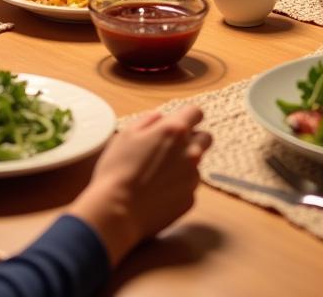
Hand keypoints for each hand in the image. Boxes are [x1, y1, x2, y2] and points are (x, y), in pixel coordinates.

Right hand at [68, 106, 210, 266]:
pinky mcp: (190, 200)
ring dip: (184, 164)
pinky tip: (158, 191)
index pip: (196, 112)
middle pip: (205, 137)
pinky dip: (178, 186)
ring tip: (158, 174)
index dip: (187, 115)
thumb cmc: (118, 169)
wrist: (116, 210)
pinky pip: (189, 186)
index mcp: (175, 131)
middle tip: (170, 146)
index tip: (178, 122)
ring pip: (196, 164)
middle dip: (192, 138)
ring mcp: (193, 178)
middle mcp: (191, 152)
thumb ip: (150, 119)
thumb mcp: (128, 133)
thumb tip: (161, 119)